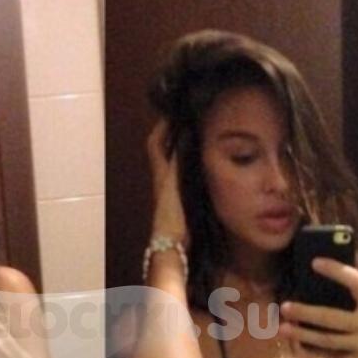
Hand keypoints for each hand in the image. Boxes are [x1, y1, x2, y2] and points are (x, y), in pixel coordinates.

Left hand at [147, 120, 188, 246]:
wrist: (171, 244)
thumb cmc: (170, 215)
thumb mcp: (173, 184)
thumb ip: (178, 161)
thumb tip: (182, 136)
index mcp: (160, 174)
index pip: (155, 144)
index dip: (161, 127)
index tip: (171, 113)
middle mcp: (163, 181)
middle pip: (164, 153)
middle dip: (174, 136)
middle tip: (189, 123)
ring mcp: (170, 192)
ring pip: (174, 164)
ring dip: (183, 151)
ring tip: (199, 140)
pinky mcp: (179, 203)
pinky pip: (183, 178)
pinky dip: (191, 168)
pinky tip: (203, 168)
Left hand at [278, 257, 357, 357]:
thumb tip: (324, 286)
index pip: (357, 282)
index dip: (336, 271)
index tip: (315, 262)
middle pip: (331, 317)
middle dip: (306, 313)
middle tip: (284, 307)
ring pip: (326, 340)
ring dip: (302, 335)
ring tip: (283, 329)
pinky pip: (330, 355)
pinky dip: (312, 350)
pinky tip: (298, 345)